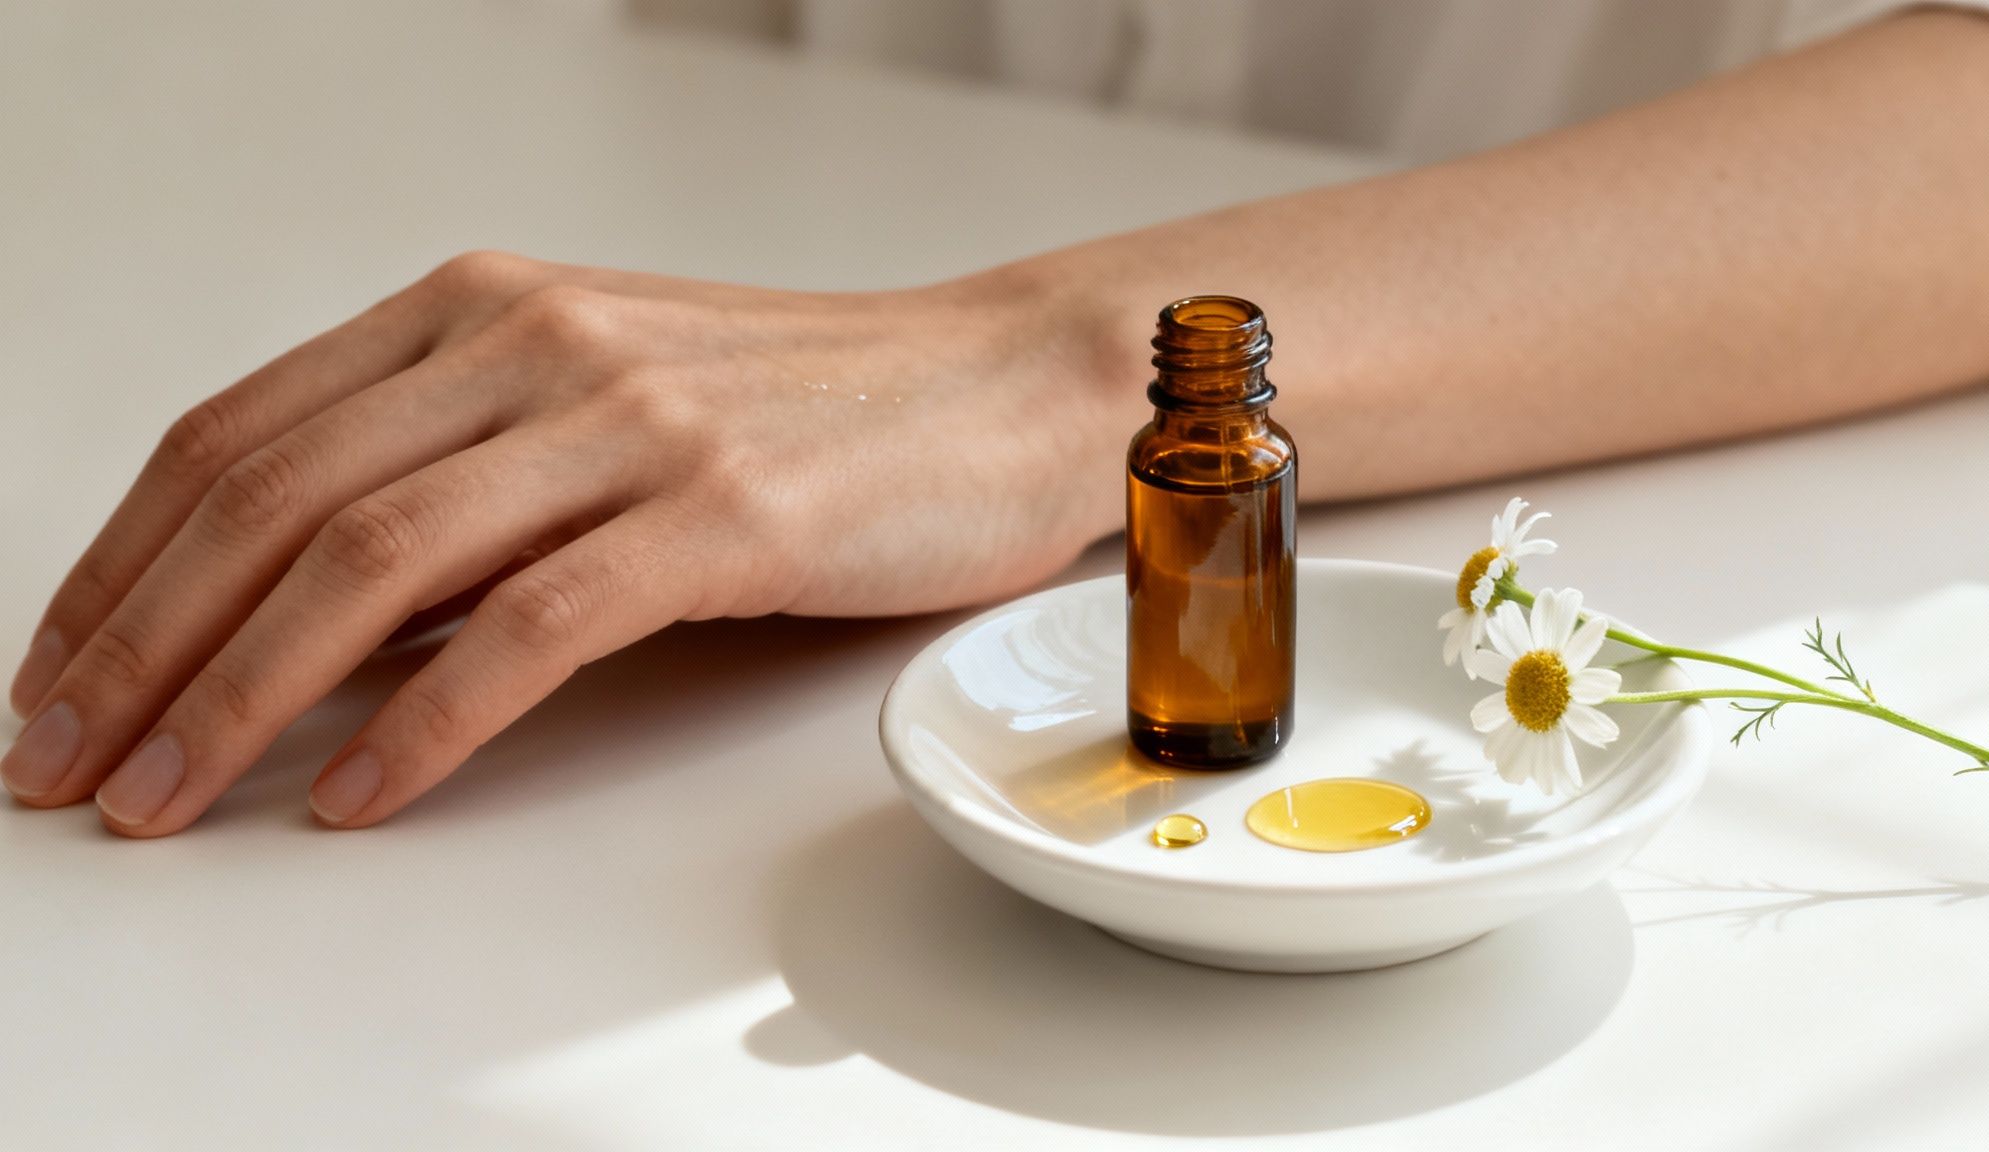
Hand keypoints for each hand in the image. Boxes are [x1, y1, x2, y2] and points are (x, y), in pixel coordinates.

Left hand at [3, 252, 1121, 835]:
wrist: (998, 387)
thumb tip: (321, 624)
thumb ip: (462, 484)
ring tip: (168, 795)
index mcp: (483, 307)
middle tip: (70, 763)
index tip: (61, 674)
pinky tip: (360, 791)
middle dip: (141, 647)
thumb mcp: (602, 407)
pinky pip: (528, 626)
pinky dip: (425, 721)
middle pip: (275, 499)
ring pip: (374, 559)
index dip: (121, 566)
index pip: (240, 434)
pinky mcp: (720, 513)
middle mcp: (534, 342)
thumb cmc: (809, 410)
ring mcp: (629, 420)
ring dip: (241, 694)